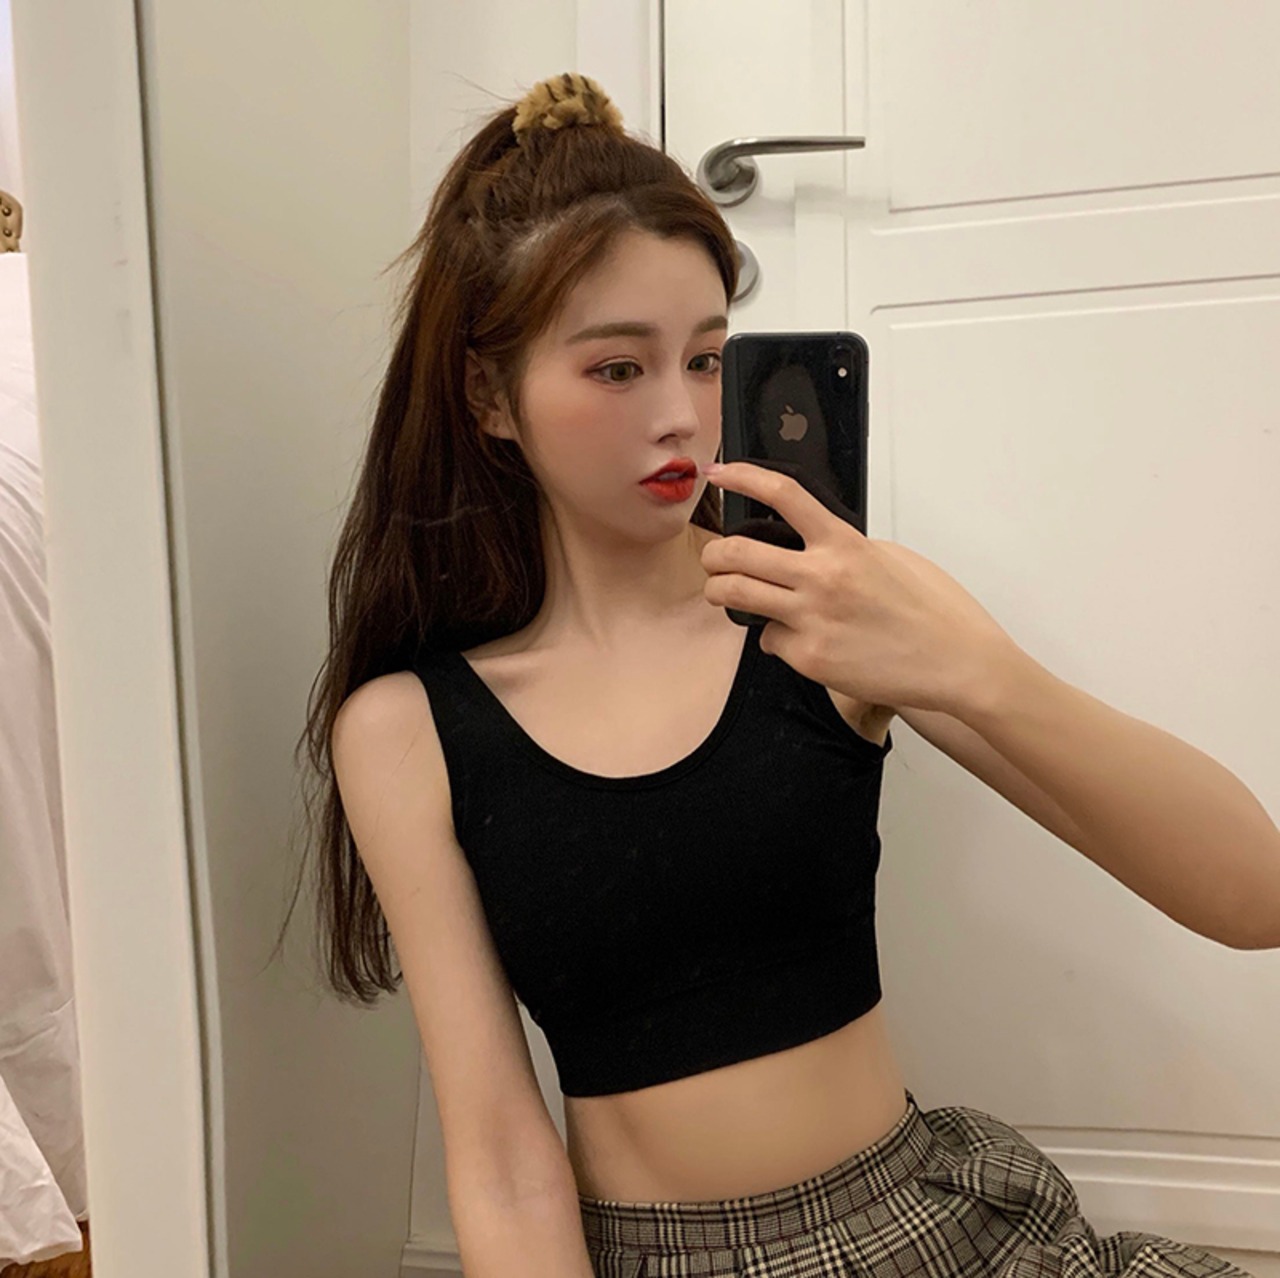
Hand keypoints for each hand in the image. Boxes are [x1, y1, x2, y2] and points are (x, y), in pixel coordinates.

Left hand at [699, 462, 1021, 715]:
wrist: (954, 663)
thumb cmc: (930, 610)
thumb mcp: (890, 558)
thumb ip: (842, 547)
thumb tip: (806, 547)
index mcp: (844, 543)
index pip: (782, 494)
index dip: (742, 476)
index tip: (719, 472)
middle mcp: (822, 577)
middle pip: (735, 553)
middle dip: (713, 556)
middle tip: (713, 560)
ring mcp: (812, 619)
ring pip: (735, 596)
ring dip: (721, 591)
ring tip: (726, 592)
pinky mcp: (809, 658)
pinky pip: (768, 640)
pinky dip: (774, 638)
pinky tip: (797, 639)